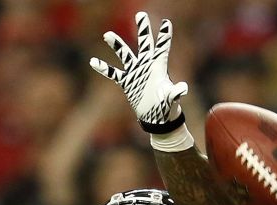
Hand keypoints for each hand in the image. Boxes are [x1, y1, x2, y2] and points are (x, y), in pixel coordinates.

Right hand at [89, 11, 187, 130]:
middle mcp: (146, 66)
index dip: (164, 35)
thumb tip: (183, 88)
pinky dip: (104, 68)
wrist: (157, 118)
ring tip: (108, 34)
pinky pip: (113, 73)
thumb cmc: (167, 107)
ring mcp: (136, 73)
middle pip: (144, 44)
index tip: (166, 22)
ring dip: (117, 45)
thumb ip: (176, 92)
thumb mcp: (172, 99)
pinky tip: (93, 61)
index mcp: (158, 67)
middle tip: (141, 14)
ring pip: (125, 55)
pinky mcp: (127, 82)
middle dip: (143, 29)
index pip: (162, 47)